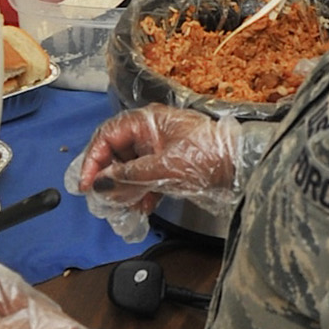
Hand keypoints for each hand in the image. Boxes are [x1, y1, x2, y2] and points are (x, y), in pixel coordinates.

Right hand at [66, 105, 245, 240]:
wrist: (241, 164)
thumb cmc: (206, 156)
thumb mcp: (163, 168)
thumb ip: (129, 176)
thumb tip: (100, 184)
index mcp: (146, 121)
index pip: (107, 136)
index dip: (93, 160)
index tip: (86, 184)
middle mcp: (150, 131)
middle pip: (117, 153)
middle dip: (109, 178)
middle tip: (104, 199)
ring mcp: (161, 147)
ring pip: (131, 167)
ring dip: (125, 188)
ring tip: (125, 207)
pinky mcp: (171, 163)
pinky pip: (146, 176)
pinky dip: (142, 191)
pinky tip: (144, 206)